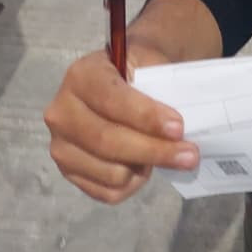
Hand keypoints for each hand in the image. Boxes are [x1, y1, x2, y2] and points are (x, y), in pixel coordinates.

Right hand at [44, 44, 198, 203]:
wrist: (119, 80)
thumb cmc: (137, 69)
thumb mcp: (148, 59)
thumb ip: (160, 82)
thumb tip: (179, 123)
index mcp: (81, 76)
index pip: (112, 100)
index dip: (146, 116)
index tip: (178, 128)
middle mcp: (62, 112)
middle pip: (108, 141)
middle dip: (154, 150)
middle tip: (190, 155)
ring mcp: (61, 147)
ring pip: (110, 172)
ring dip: (144, 167)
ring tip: (162, 151)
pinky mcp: (69, 174)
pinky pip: (107, 192)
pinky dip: (133, 183)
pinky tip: (143, 164)